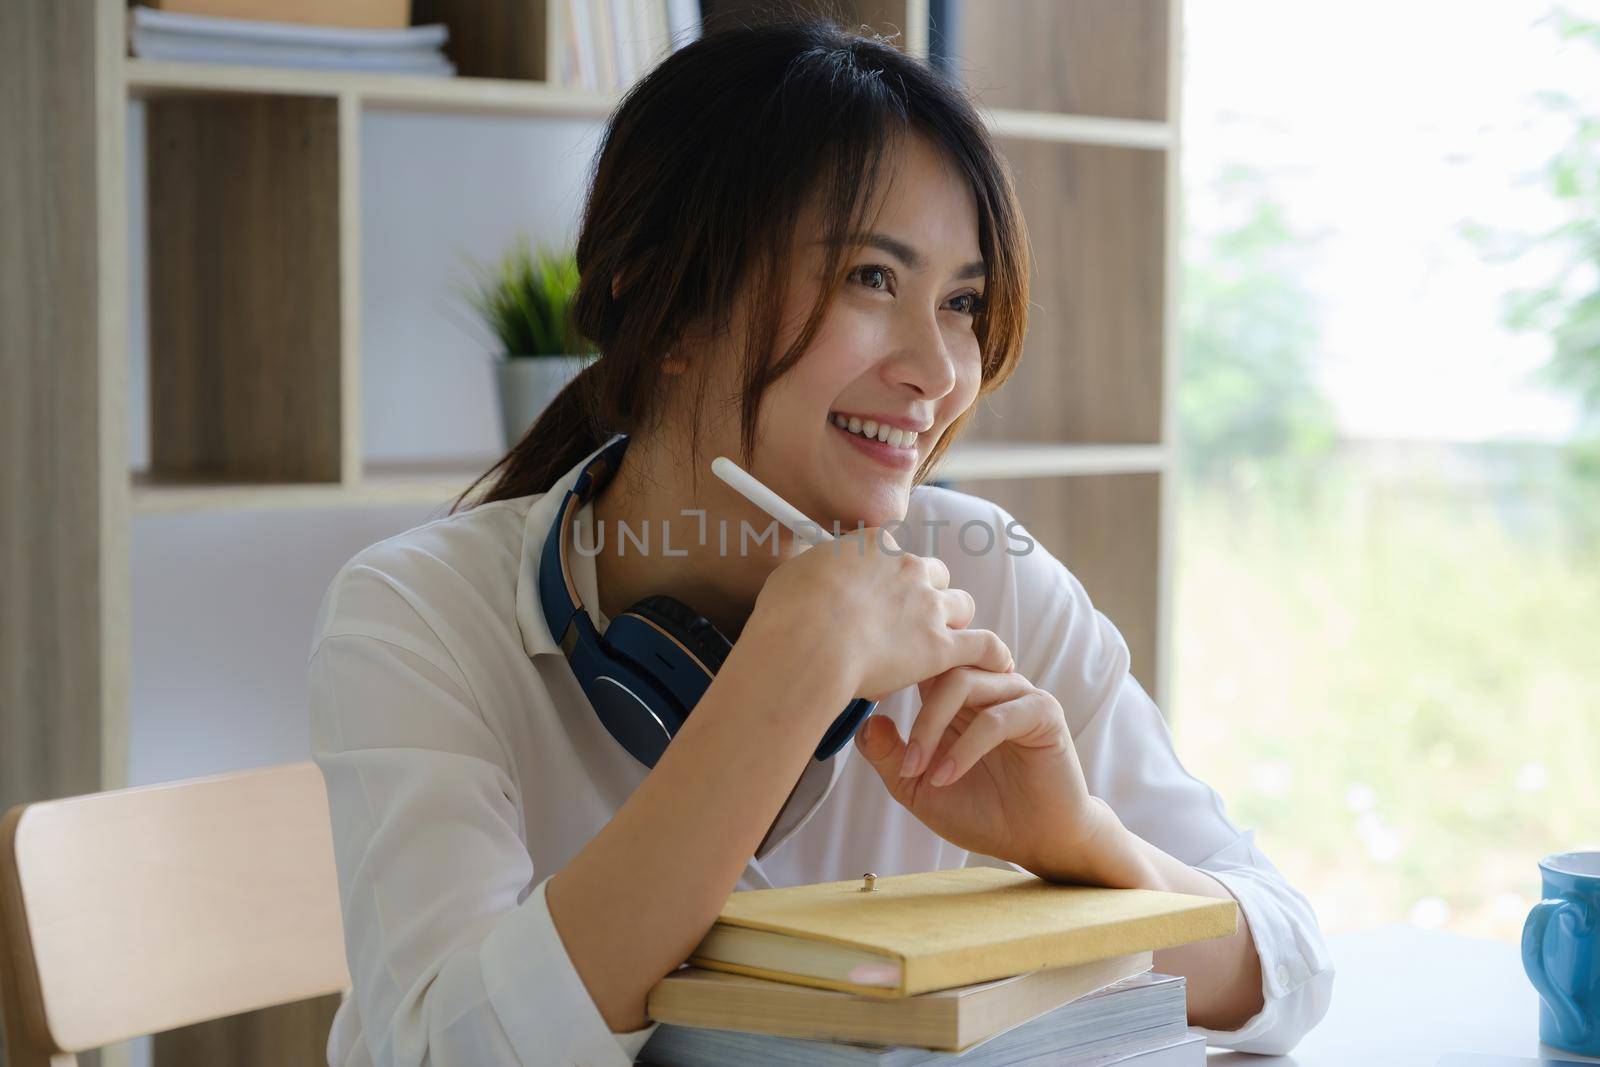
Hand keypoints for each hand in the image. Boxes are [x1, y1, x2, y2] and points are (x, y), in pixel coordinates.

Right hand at [749, 526, 1012, 712]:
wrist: (808, 645)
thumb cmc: (789, 613)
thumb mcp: (790, 575)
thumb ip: (810, 571)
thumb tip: (805, 575)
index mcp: (871, 545)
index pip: (892, 545)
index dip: (887, 569)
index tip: (877, 584)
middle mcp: (907, 567)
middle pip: (935, 572)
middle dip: (927, 592)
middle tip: (909, 619)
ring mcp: (928, 606)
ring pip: (960, 604)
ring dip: (953, 619)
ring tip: (942, 641)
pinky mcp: (942, 645)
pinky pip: (984, 645)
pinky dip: (993, 655)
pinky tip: (998, 663)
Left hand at [853, 666, 1143, 886]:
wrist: (1034, 841)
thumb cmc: (981, 811)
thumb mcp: (918, 788)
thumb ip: (890, 756)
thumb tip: (866, 722)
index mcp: (959, 695)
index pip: (925, 663)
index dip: (897, 682)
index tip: (878, 722)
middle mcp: (988, 685)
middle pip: (941, 669)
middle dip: (917, 719)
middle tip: (906, 766)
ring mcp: (1017, 694)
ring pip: (965, 684)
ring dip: (934, 729)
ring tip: (924, 775)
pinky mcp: (1042, 713)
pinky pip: (997, 717)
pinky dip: (966, 747)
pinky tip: (948, 776)